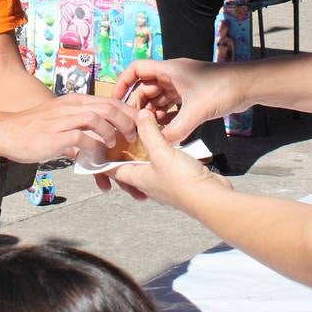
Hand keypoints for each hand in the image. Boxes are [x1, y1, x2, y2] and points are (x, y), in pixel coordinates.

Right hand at [0, 94, 139, 164]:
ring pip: (97, 118)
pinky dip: (92, 148)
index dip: (128, 112)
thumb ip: (82, 132)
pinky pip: (80, 138)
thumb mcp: (62, 123)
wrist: (7, 132)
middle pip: (108, 106)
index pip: (109, 100)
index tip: (139, 126)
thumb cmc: (35, 130)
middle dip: (127, 122)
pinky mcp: (55, 135)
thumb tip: (100, 153)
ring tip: (114, 146)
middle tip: (133, 138)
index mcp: (75, 101)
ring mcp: (63, 119)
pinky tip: (95, 158)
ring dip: (111, 133)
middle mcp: (71, 106)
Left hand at [101, 109, 231, 211]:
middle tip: (124, 137)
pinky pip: (167, 166)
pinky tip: (169, 146)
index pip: (114, 170)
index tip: (101, 145)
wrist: (210, 197)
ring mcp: (165, 184)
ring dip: (147, 154)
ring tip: (146, 138)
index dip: (106, 158)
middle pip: (132, 168)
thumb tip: (140, 114)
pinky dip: (164, 156)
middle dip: (127, 154)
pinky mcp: (180, 180)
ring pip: (150, 167)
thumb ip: (149, 132)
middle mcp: (149, 184)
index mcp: (138, 179)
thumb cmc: (181, 180)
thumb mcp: (161, 151)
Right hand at [113, 58, 243, 145]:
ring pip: (159, 97)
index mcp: (169, 69)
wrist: (248, 86)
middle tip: (135, 124)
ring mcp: (183, 85)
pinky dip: (167, 116)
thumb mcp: (196, 111)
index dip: (123, 83)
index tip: (116, 101)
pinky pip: (172, 104)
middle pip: (146, 86)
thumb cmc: (222, 88)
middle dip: (139, 104)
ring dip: (153, 112)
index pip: (136, 69)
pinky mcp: (193, 94)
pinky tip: (167, 130)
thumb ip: (176, 129)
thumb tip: (160, 144)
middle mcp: (173, 75)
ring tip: (150, 130)